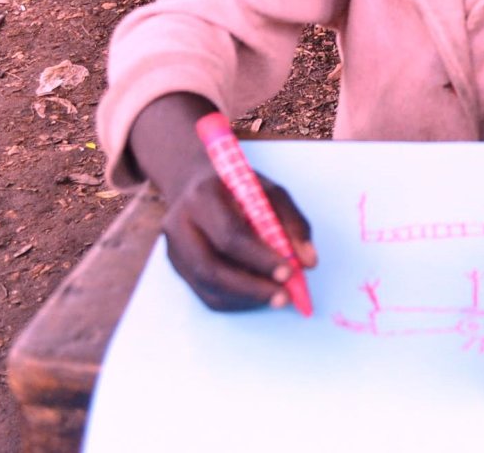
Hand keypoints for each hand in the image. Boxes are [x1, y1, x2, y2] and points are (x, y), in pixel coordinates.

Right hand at [161, 168, 316, 310]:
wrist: (194, 183)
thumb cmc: (238, 188)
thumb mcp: (270, 191)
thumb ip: (292, 223)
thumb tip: (309, 262)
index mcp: (203, 196)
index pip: (229, 235)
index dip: (260, 258)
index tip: (289, 273)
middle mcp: (180, 224)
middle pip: (210, 268)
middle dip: (251, 288)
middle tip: (284, 297)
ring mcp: (174, 249)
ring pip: (206, 287)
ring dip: (245, 298)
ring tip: (276, 298)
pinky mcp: (177, 267)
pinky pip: (205, 294)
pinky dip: (235, 300)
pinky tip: (258, 296)